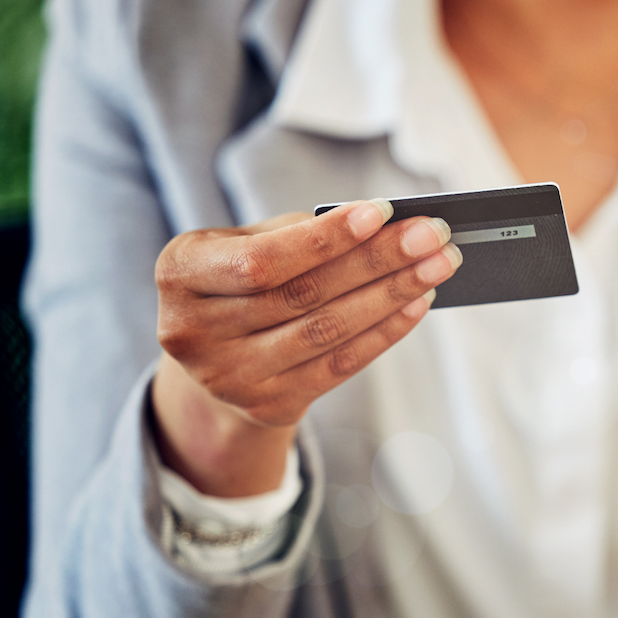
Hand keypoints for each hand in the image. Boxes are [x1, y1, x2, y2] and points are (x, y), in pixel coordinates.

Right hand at [152, 200, 461, 495]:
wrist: (214, 358)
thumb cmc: (241, 281)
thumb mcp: (244, 245)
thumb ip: (299, 234)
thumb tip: (385, 227)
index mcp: (180, 273)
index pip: (262, 258)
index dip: (325, 238)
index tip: (383, 212)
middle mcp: (192, 330)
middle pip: (304, 294)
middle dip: (378, 261)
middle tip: (432, 236)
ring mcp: (228, 377)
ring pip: (326, 331)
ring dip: (392, 296)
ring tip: (437, 267)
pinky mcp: (266, 405)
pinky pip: (339, 366)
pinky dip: (384, 332)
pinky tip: (417, 305)